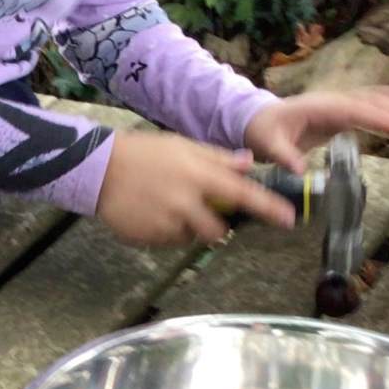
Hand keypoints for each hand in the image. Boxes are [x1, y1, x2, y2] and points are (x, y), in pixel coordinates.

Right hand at [96, 130, 295, 245]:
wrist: (99, 169)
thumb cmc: (145, 153)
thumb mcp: (183, 147)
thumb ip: (218, 158)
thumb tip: (249, 163)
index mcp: (198, 176)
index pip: (242, 194)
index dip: (267, 207)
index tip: (289, 220)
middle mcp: (186, 202)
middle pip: (217, 230)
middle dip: (214, 224)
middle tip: (198, 208)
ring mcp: (167, 223)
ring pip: (191, 237)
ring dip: (188, 227)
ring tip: (167, 206)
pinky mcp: (149, 238)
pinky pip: (168, 241)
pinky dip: (166, 231)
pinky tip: (151, 212)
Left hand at [243, 87, 388, 169]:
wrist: (260, 118)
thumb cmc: (265, 132)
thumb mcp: (269, 145)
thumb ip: (284, 156)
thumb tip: (299, 170)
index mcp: (319, 106)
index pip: (354, 110)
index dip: (378, 117)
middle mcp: (334, 99)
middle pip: (371, 101)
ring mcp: (341, 101)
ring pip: (377, 98)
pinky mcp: (346, 108)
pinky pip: (374, 103)